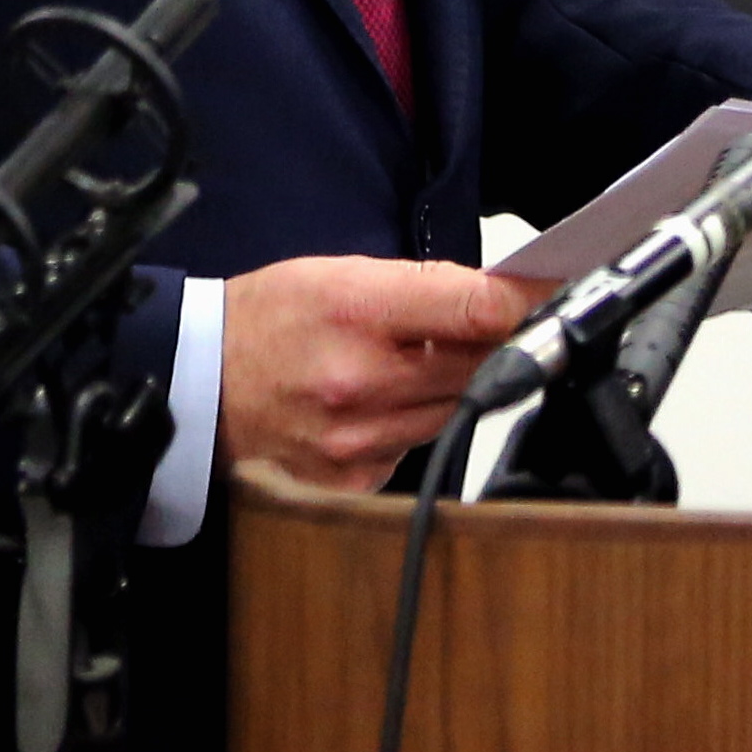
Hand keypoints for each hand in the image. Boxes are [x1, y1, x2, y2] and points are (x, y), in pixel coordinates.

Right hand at [218, 256, 537, 490]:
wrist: (201, 386)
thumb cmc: (268, 320)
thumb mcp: (337, 273)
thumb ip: (421, 285)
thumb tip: (501, 294)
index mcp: (355, 311)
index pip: (472, 309)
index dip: (524, 302)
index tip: (550, 295)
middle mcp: (360, 382)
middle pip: (477, 364)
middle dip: (491, 343)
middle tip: (492, 325)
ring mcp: (359, 440)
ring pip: (455, 409)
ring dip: (456, 385)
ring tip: (413, 363)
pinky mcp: (357, 479)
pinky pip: (420, 446)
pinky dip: (417, 423)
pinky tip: (383, 404)